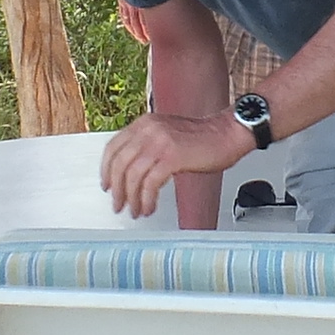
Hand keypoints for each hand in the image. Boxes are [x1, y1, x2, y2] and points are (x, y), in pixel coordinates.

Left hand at [99, 111, 253, 214]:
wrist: (227, 134)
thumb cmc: (203, 138)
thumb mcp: (167, 134)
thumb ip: (147, 145)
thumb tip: (131, 170)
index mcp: (144, 124)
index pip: (113, 148)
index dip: (106, 170)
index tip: (107, 185)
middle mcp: (148, 130)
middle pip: (119, 164)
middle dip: (117, 190)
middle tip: (119, 205)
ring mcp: (159, 143)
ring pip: (133, 176)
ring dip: (132, 199)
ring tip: (136, 211)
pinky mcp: (172, 157)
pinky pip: (150, 183)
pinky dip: (147, 199)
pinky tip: (149, 207)